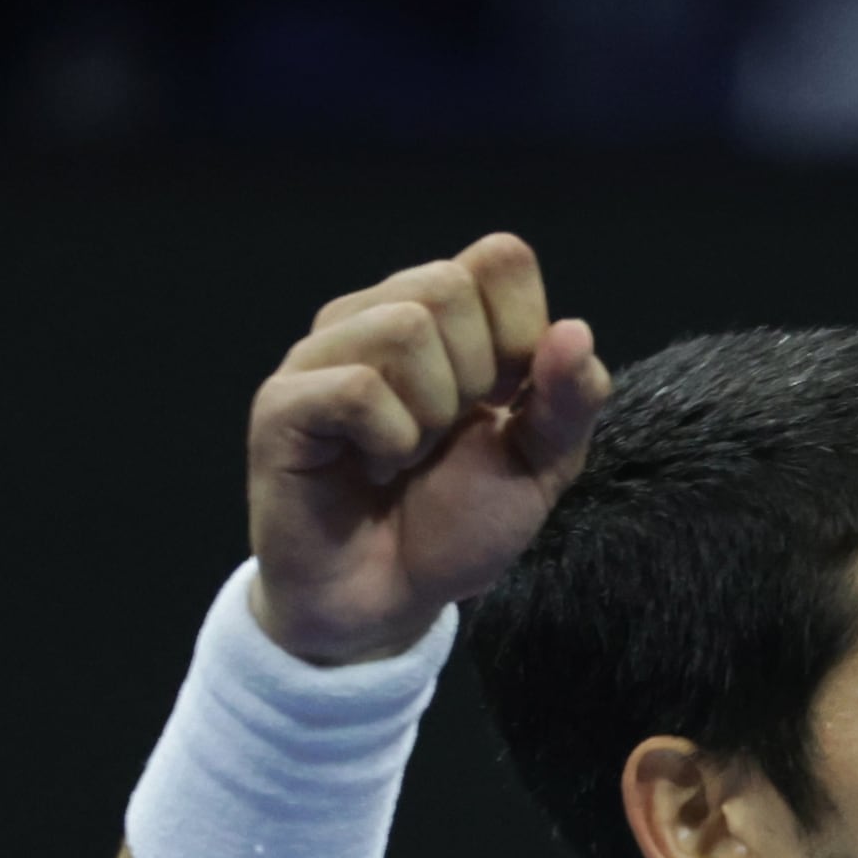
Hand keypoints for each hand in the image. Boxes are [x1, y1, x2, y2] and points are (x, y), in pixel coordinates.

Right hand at [246, 235, 615, 664]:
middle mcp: (374, 317)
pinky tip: (374, 466)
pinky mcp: (283, 403)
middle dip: (475, 379)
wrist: (391, 599)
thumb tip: (574, 330)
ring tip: (408, 454)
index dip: (524, 335)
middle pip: (447, 286)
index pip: (500, 259)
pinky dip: (389, 440)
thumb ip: (571, 399)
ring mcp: (322, 355)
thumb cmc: (457, 523)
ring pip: (403, 328)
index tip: (506, 401)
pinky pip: (356, 388)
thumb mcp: (541, 464)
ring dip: (430, 414)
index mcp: (440, 316)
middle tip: (446, 435)